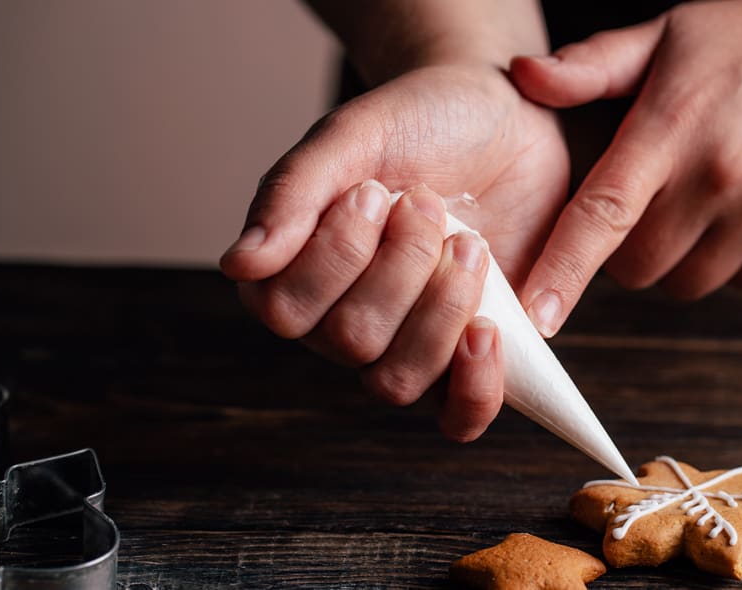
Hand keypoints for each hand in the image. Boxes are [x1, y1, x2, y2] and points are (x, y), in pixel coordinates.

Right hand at [220, 65, 568, 440]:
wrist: (502, 116)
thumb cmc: (419, 123)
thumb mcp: (355, 134)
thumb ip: (294, 191)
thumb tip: (238, 265)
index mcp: (294, 271)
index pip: (285, 311)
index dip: (336, 257)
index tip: (375, 190)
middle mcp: (341, 320)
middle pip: (350, 342)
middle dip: (401, 266)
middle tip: (429, 204)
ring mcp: (405, 346)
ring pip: (398, 381)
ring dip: (441, 308)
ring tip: (469, 244)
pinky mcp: (465, 361)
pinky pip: (456, 419)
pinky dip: (472, 388)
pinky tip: (486, 332)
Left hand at [510, 1, 741, 335]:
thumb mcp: (674, 31)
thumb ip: (594, 65)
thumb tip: (523, 79)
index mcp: (675, 123)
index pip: (603, 212)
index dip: (562, 269)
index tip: (535, 316)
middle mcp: (724, 174)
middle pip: (640, 268)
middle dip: (630, 250)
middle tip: (653, 202)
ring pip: (692, 281)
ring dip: (686, 257)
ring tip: (711, 194)